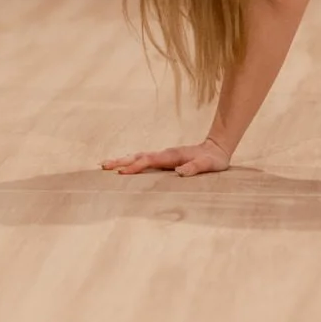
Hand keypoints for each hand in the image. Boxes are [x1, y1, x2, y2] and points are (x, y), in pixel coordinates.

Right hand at [101, 137, 231, 177]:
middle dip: (121, 161)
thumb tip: (180, 172)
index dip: (136, 166)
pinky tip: (123, 166)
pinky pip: (144, 160)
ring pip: (139, 157)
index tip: (122, 172)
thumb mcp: (208, 165)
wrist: (217, 148)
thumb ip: (195, 168)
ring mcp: (163, 156)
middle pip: (139, 156)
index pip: (149, 161)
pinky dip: (131, 162)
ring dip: (122, 160)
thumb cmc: (213, 159)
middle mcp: (165, 154)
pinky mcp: (164, 159)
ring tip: (105, 165)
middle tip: (103, 166)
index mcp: (172, 156)